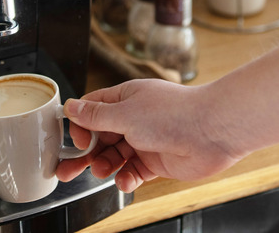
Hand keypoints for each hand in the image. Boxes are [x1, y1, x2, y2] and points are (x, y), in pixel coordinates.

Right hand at [55, 78, 242, 192]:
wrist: (212, 131)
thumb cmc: (173, 113)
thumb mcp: (125, 113)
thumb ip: (96, 115)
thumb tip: (71, 107)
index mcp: (125, 98)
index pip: (92, 110)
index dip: (80, 127)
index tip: (78, 142)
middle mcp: (135, 118)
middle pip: (100, 137)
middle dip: (84, 154)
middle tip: (66, 171)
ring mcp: (146, 139)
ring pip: (115, 156)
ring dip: (105, 166)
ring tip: (102, 173)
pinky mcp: (157, 160)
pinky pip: (134, 172)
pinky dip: (127, 178)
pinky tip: (125, 181)